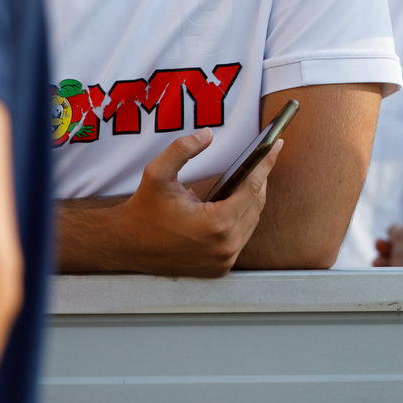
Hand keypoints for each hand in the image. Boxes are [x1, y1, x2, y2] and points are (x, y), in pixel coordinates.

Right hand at [113, 128, 280, 276]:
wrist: (126, 246)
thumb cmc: (143, 210)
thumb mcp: (157, 174)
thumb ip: (182, 150)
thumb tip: (208, 134)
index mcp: (217, 224)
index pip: (252, 187)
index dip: (266, 163)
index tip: (276, 145)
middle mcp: (226, 246)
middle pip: (256, 204)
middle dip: (260, 179)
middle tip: (263, 157)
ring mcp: (224, 260)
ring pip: (251, 221)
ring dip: (252, 199)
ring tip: (252, 176)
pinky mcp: (220, 268)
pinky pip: (241, 237)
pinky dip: (242, 218)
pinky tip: (239, 201)